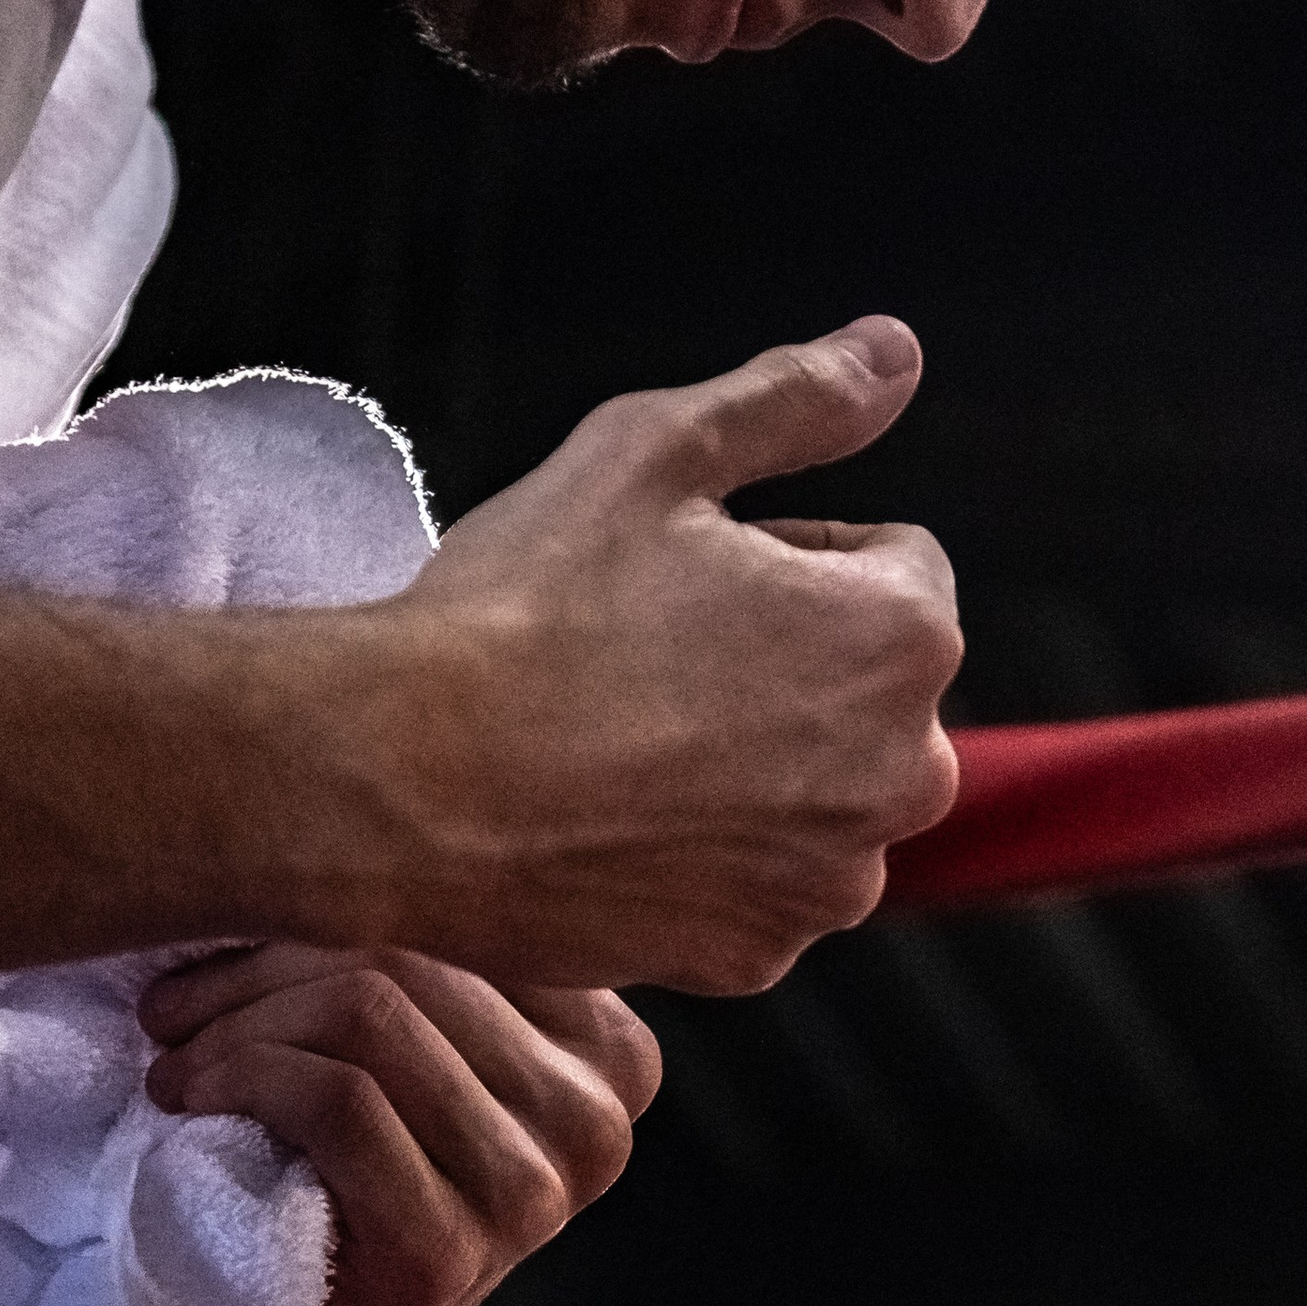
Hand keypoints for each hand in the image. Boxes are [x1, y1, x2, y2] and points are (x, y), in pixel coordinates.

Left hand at [139, 942, 661, 1305]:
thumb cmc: (328, 1178)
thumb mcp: (409, 1043)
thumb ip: (423, 957)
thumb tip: (331, 818)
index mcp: (611, 1050)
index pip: (474, 903)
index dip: (330, 902)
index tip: (235, 936)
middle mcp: (598, 1119)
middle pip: (416, 952)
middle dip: (267, 961)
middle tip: (177, 1004)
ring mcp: (532, 1195)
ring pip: (372, 1014)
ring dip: (240, 1025)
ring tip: (180, 1056)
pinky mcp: (448, 1255)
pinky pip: (341, 1098)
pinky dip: (243, 1079)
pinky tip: (192, 1099)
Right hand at [400, 314, 961, 989]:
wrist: (400, 782)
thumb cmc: (522, 609)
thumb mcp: (656, 451)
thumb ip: (799, 398)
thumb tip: (895, 351)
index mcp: (905, 636)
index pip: (890, 561)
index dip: (779, 551)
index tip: (677, 574)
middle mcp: (905, 773)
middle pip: (864, 683)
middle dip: (785, 660)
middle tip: (640, 653)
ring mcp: (832, 879)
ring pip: (812, 787)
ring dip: (750, 761)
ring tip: (618, 736)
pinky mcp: (758, 954)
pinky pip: (754, 880)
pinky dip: (703, 852)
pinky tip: (610, 817)